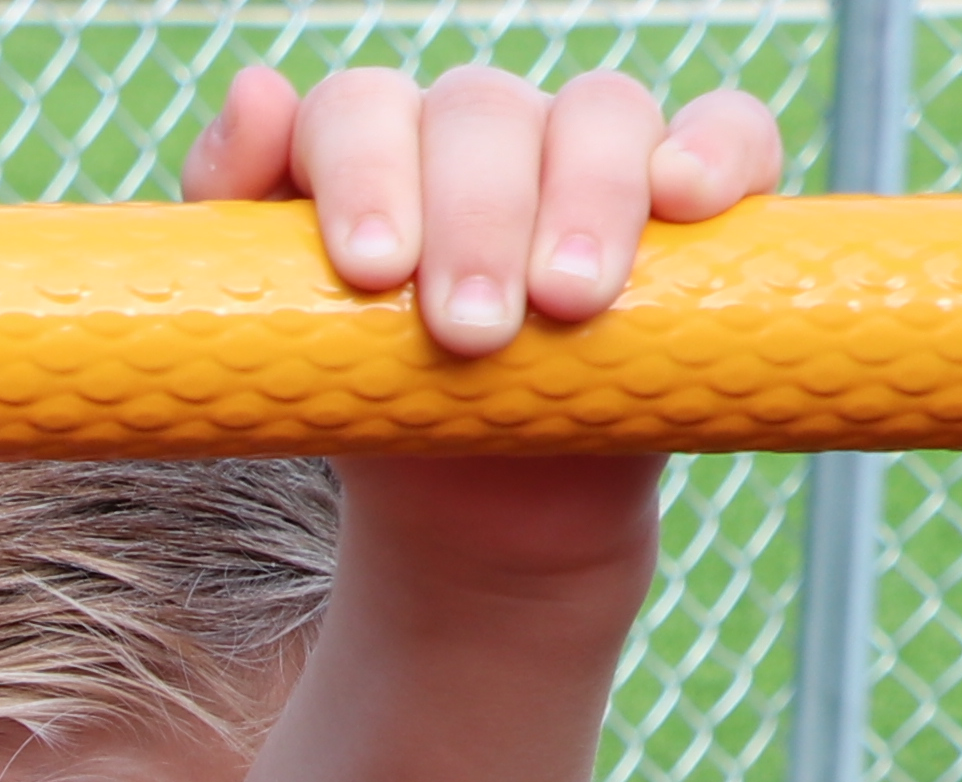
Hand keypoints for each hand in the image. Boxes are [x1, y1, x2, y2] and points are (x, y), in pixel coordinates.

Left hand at [180, 66, 782, 357]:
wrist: (472, 510)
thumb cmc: (365, 401)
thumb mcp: (273, 332)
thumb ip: (231, 214)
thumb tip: (258, 91)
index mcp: (372, 143)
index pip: (361, 109)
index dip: (366, 174)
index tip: (369, 274)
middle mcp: (481, 132)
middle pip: (481, 113)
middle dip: (474, 219)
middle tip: (467, 331)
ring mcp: (590, 158)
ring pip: (600, 112)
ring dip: (587, 196)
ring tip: (569, 302)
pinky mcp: (692, 207)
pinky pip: (730, 135)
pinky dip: (717, 149)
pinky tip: (687, 196)